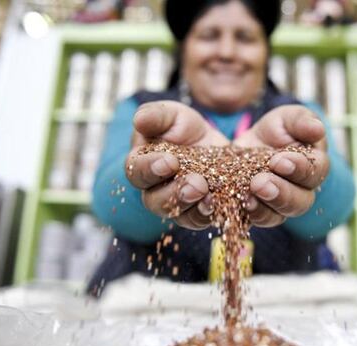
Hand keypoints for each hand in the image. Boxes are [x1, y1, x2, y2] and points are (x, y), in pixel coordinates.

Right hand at [126, 101, 228, 229]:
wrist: (212, 143)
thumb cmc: (182, 127)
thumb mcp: (171, 115)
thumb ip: (155, 115)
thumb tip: (138, 120)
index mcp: (141, 165)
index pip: (137, 171)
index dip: (150, 168)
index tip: (170, 161)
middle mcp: (155, 191)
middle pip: (156, 201)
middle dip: (176, 192)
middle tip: (196, 183)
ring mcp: (177, 205)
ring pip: (179, 215)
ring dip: (194, 207)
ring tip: (209, 196)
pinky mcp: (198, 213)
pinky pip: (200, 220)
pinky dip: (210, 214)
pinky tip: (220, 204)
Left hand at [234, 105, 328, 226]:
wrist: (249, 145)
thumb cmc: (277, 130)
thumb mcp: (287, 118)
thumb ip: (301, 120)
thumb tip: (317, 129)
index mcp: (314, 165)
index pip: (315, 170)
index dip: (299, 168)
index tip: (278, 161)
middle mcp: (302, 190)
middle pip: (300, 200)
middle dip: (281, 192)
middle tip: (260, 182)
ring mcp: (282, 206)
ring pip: (280, 215)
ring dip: (265, 207)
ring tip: (248, 195)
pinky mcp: (262, 213)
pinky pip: (260, 220)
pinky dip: (251, 213)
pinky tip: (240, 204)